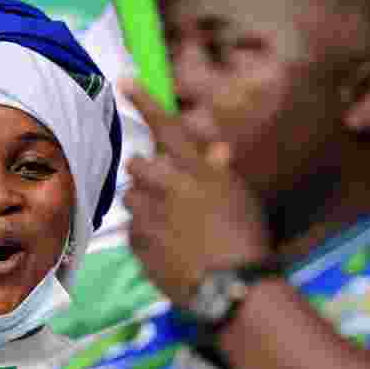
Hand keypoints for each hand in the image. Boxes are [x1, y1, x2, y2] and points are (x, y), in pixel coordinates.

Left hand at [121, 79, 271, 304]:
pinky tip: (169, 248)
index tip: (123, 80)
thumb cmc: (245, 240)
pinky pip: (132, 229)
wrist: (230, 288)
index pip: (167, 127)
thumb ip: (219, 172)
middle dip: (146, 175)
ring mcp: (150, 215)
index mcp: (199, 171)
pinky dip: (145, 234)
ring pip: (130, 198)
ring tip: (171, 227)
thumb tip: (215, 151)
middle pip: (137, 165)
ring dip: (144, 206)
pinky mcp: (138, 242)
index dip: (144, 101)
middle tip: (166, 193)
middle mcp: (170, 186)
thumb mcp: (240, 198)